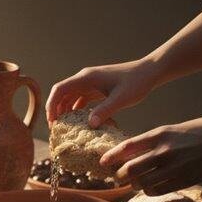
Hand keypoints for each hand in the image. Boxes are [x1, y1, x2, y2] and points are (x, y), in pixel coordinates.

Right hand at [46, 59, 161, 125]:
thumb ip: (105, 111)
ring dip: (65, 111)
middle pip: (61, 94)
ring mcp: (90, 83)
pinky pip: (80, 99)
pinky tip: (79, 122)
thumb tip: (90, 125)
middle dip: (55, 111)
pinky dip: (76, 110)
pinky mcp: (96, 88)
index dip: (51, 105)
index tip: (52, 122)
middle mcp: (85, 79)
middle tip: (56, 129)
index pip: (59, 89)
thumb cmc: (137, 82)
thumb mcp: (121, 98)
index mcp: (86, 78)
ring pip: (69, 97)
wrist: (150, 72)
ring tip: (65, 128)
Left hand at [99, 116, 201, 195]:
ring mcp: (175, 167)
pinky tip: (151, 187)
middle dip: (120, 175)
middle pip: (130, 169)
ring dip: (135, 185)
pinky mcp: (184, 180)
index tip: (102, 162)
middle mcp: (165, 151)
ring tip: (136, 182)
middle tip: (119, 177)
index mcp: (160, 134)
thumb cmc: (200, 131)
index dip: (111, 156)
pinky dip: (149, 191)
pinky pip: (157, 191)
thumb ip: (152, 142)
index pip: (127, 147)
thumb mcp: (173, 130)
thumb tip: (129, 154)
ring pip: (141, 183)